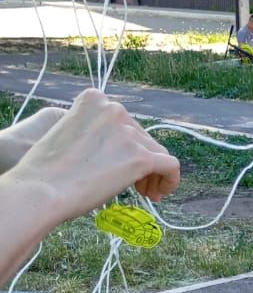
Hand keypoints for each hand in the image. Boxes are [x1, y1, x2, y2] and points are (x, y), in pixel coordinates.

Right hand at [8, 89, 179, 221]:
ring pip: (157, 152)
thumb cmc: (47, 171)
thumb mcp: (69, 135)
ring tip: (144, 193)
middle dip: (140, 162)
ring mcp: (129, 132)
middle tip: (134, 187)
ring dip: (152, 173)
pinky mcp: (141, 157)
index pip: (124, 123)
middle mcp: (114, 109)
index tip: (118, 164)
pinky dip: (170, 179)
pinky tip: (159, 193)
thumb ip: (95, 134)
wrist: (41, 189)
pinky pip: (171, 165)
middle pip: (142, 137)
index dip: (126, 145)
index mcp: (93, 99)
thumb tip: (118, 150)